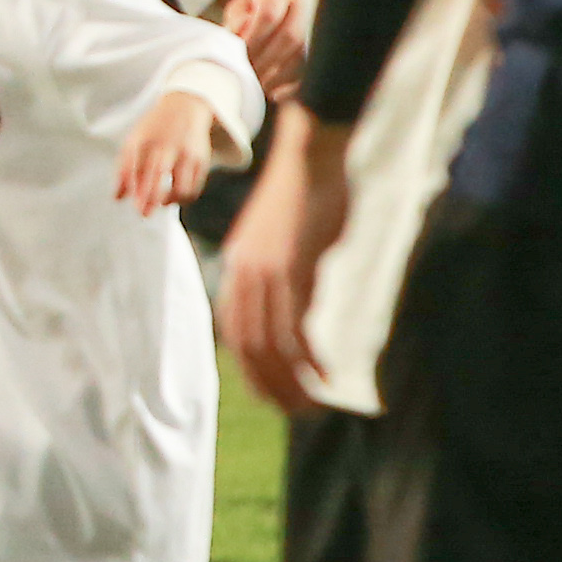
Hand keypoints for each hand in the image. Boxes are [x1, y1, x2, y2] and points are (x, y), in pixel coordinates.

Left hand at [113, 88, 222, 213]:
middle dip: (150, 197)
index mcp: (144, 140)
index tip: (132, 202)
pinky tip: (175, 197)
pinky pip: (193, 187)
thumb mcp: (134, 142)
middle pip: (157, 174)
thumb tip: (118, 198)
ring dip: (170, 200)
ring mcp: (185, 153)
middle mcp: (165, 145)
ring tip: (162, 203)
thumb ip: (124, 170)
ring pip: (180, 186)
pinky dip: (184, 197)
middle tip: (143, 213)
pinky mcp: (201, 160)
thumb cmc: (154, 130)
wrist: (184, 108)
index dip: (132, 185)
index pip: (134, 165)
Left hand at [213, 0, 309, 96]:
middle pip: (290, 37)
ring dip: (276, 76)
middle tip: (245, 77)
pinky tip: (275, 94)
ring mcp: (316, 28)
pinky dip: (292, 86)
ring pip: (302, 55)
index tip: (236, 56)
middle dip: (264, 61)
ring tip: (256, 86)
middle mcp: (306, 7)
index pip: (270, 14)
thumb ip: (236, 21)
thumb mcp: (240, 6)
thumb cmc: (255, 6)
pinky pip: (310, 71)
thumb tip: (237, 40)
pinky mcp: (320, 49)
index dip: (253, 39)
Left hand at [215, 108, 355, 415]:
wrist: (312, 150)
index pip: (234, 331)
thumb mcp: (284, 238)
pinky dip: (310, 358)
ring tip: (313, 405)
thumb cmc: (308, 191)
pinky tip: (326, 376)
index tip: (271, 393)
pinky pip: (295, 326)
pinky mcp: (291, 267)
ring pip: (270, 344)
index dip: (251, 367)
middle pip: (248, 346)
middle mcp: (243, 273)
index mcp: (238, 266)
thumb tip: (302, 304)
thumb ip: (285, 272)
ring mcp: (265, 271)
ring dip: (291, 381)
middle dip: (270, 385)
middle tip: (295, 411)